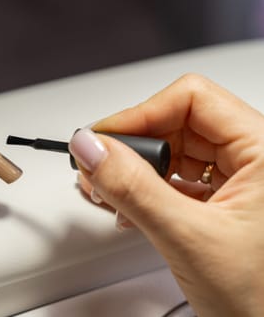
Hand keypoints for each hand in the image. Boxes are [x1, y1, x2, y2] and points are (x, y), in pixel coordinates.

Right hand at [69, 74, 263, 315]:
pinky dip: (146, 191)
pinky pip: (175, 179)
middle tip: (98, 168)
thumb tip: (91, 148)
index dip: (140, 115)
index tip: (102, 140)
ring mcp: (238, 180)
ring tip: (109, 192)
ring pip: (173, 152)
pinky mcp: (221, 201)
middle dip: (131, 147)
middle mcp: (254, 158)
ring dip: (134, 171)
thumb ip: (134, 189)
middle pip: (177, 123)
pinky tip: (129, 209)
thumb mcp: (190, 239)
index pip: (191, 99)